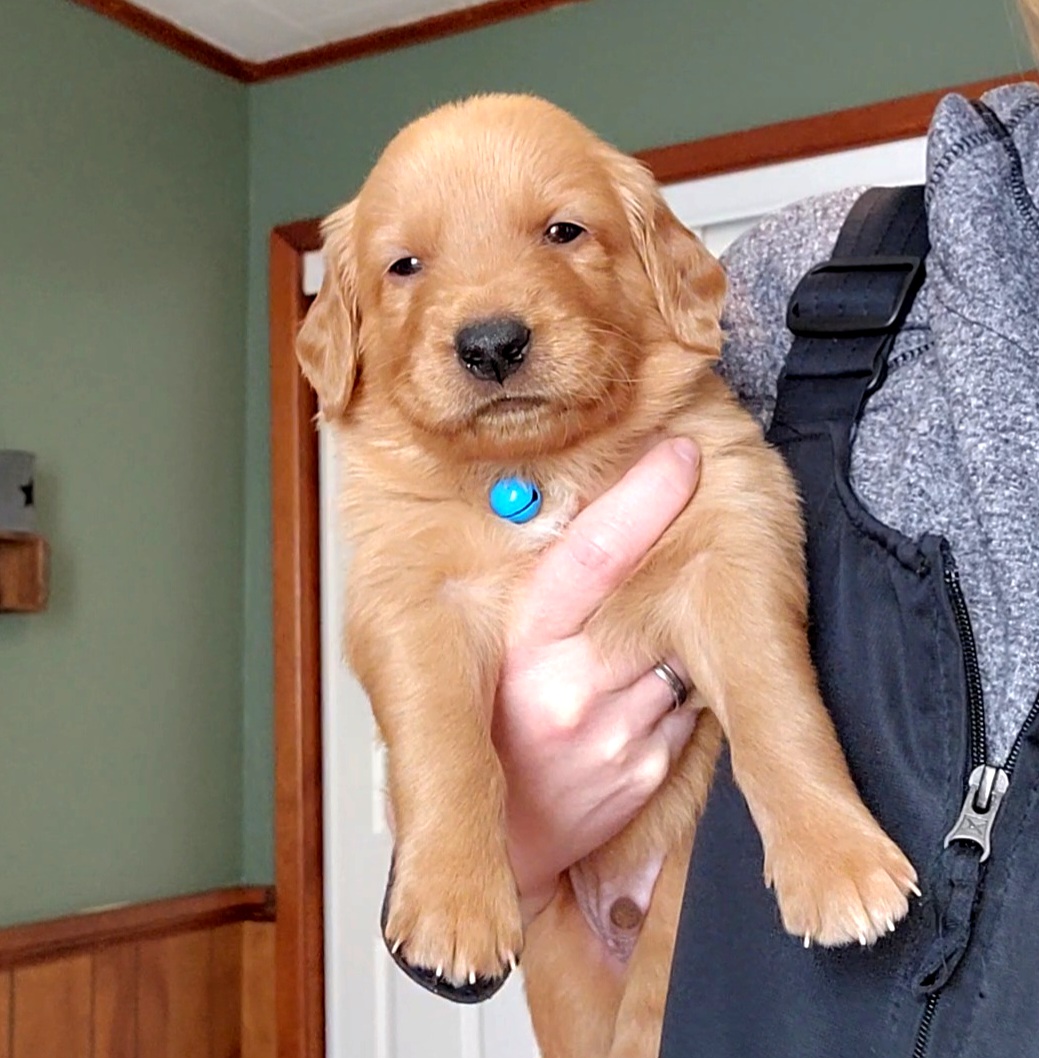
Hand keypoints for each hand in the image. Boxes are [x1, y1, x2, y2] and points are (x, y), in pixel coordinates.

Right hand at [492, 438, 702, 924]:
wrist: (505, 845)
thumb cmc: (491, 737)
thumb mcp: (485, 659)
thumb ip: (531, 600)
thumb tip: (568, 521)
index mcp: (524, 647)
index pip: (592, 556)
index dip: (643, 499)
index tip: (680, 455)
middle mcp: (574, 686)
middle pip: (655, 597)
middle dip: (681, 557)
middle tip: (708, 515)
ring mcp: (620, 731)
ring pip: (681, 650)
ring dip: (678, 633)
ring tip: (636, 648)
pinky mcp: (651, 765)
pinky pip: (688, 704)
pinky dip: (678, 686)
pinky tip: (644, 696)